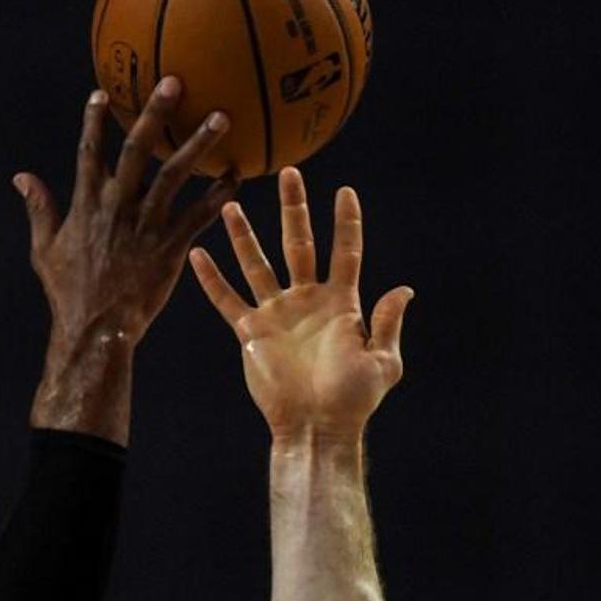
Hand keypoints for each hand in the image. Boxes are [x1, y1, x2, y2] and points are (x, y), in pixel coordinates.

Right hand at [13, 76, 237, 439]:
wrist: (95, 329)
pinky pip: (199, 215)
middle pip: (136, 150)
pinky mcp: (170, 247)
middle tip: (175, 82)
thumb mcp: (44, 249)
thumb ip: (40, 208)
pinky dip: (219, 195)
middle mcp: (116, 207)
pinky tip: (238, 175)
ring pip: (175, 175)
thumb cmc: (69, 292)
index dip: (95, 121)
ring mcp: (145, 226)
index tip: (104, 92)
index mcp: (86, 204)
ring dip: (199, 145)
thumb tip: (21, 177)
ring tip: (222, 118)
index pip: (90, 152)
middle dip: (155, 113)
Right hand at [188, 167, 412, 440]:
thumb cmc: (353, 400)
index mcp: (341, 303)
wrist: (316, 427)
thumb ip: (387, 324)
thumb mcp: (381, 362)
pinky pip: (227, 299)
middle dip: (295, 209)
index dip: (346, 222)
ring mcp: (277, 313)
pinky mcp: (251, 332)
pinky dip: (212, 279)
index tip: (345, 191)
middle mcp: (307, 300)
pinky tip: (197, 253)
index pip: (345, 252)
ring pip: (257, 264)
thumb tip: (403, 289)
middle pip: (300, 244)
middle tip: (290, 174)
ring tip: (232, 204)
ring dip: (245, 235)